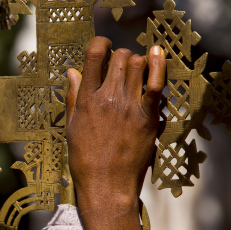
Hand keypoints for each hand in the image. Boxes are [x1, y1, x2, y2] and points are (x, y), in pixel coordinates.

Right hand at [66, 37, 165, 229]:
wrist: (106, 186)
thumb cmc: (85, 160)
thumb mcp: (72, 126)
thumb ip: (73, 96)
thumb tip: (72, 71)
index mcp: (86, 99)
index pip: (93, 54)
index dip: (100, 43)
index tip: (104, 47)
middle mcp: (107, 97)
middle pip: (120, 56)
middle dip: (121, 56)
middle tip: (121, 68)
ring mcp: (128, 106)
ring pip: (138, 64)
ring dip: (138, 63)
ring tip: (137, 73)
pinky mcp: (147, 117)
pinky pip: (156, 83)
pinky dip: (159, 65)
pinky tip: (157, 54)